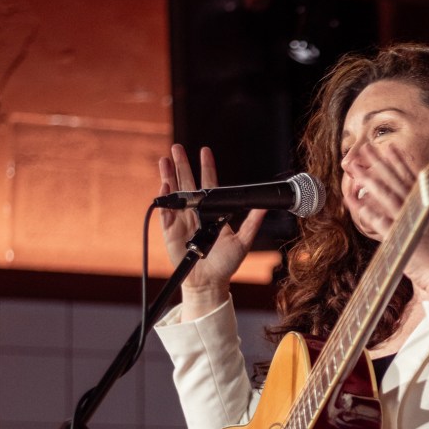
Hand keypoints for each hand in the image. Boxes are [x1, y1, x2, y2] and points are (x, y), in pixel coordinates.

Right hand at [158, 144, 266, 319]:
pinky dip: (164, 198)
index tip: (205, 151)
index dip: (206, 167)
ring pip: (174, 193)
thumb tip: (264, 206)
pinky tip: (164, 185)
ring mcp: (181, 220)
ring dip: (168, 176)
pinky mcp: (170, 231)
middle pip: (187, 183)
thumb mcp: (243, 241)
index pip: (209, 184)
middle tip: (177, 147)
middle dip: (182, 165)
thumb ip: (252, 222)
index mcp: (212, 211)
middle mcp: (195, 212)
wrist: (210, 282)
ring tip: (165, 159)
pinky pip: (165, 212)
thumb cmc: (226, 264)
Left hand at [344, 142, 428, 299]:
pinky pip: (382, 224)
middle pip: (396, 183)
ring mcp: (409, 223)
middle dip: (380, 165)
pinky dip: (371, 214)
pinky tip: (359, 204)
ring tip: (358, 171)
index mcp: (425, 205)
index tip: (389, 148)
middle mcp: (417, 210)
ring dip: (372, 183)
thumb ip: (419, 212)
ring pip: (388, 198)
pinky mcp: (401, 239)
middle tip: (366, 149)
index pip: (410, 179)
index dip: (399, 162)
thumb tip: (409, 202)